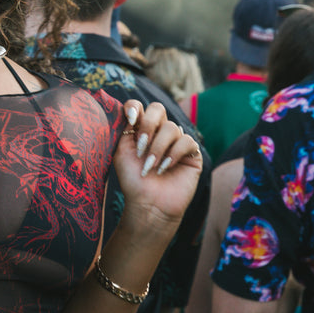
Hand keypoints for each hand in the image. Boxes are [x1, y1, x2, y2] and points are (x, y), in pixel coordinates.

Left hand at [113, 100, 202, 230]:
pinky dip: (173, 154)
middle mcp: (159, 133)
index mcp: (140, 130)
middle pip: (158, 108)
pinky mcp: (192, 154)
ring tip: (150, 166)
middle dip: (148, 124)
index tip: (130, 120)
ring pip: (171, 127)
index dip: (135, 108)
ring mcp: (176, 142)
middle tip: (140, 145)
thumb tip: (129, 110)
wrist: (148, 205)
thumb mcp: (121, 153)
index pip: (139, 107)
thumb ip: (123, 130)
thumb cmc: (133, 181)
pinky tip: (165, 168)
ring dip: (158, 147)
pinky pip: (186, 141)